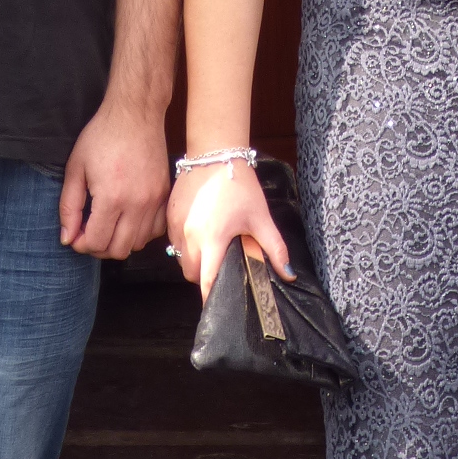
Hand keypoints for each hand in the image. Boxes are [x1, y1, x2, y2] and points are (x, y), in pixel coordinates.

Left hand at [60, 97, 169, 258]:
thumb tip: (67, 237)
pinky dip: (141, 232)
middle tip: (89, 232)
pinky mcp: (164, 194)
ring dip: (120, 241)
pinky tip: (128, 220)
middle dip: (98, 247)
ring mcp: (155, 200)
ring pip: (139, 243)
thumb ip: (69, 206)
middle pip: (118, 250)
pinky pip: (156, 230)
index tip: (75, 234)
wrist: (135, 113)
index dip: (80, 244)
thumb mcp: (76, 168)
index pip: (96, 242)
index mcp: (112, 198)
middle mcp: (137, 204)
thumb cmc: (102, 136)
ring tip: (107, 226)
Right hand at [167, 158, 289, 296]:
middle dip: (204, 276)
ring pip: (180, 258)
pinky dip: (184, 243)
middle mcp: (189, 235)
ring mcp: (175, 225)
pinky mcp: (169, 215)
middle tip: (220, 265)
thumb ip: (274, 248)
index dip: (212, 296)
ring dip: (193, 260)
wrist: (216, 153)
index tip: (218, 304)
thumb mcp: (260, 218)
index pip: (206, 281)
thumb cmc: (240, 186)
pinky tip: (200, 231)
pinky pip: (173, 240)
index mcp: (212, 239)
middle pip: (191, 273)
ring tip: (211, 247)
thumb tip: (288, 273)